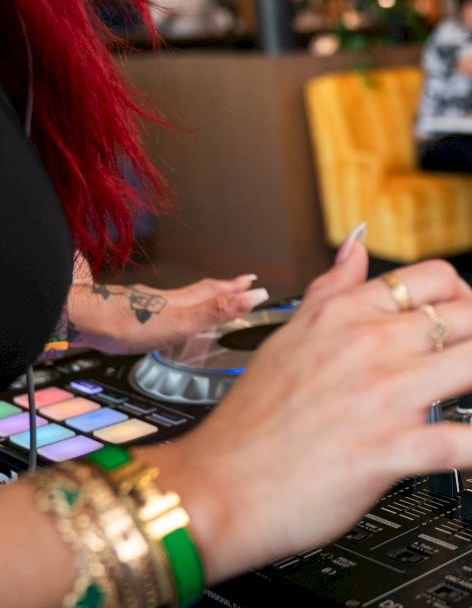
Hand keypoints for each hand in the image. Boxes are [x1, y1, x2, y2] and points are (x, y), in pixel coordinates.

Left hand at [67, 275, 267, 354]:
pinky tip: (161, 309)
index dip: (235, 289)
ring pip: (178, 297)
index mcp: (180, 302)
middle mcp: (164, 300)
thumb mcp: (181, 322)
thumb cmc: (128, 324)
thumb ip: (215, 311)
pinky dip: (170, 304)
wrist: (81, 321)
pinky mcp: (126, 311)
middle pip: (198, 291)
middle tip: (240, 285)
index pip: (214, 293)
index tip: (253, 283)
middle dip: (222, 289)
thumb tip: (252, 297)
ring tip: (210, 297)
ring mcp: (144, 303)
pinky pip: (157, 304)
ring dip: (199, 297)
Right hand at [136, 246, 471, 584]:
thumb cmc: (250, 425)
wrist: (214, 491)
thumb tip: (356, 243)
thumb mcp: (288, 336)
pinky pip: (470, 439)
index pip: (435, 279)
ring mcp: (383, 396)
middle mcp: (369, 345)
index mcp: (346, 315)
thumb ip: (331, 288)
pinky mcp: (389, 450)